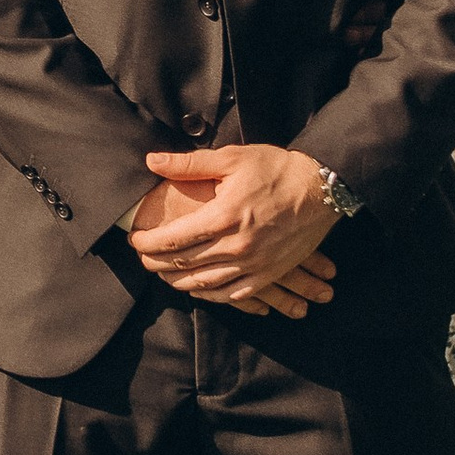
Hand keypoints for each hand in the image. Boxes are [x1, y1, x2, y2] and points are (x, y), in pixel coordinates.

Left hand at [126, 145, 340, 320]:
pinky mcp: (269, 274)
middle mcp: (237, 245)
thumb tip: (152, 161)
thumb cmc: (275, 169)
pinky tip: (198, 290)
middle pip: (184, 263)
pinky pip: (233, 295)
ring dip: (178, 282)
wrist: (320, 189)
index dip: (148, 242)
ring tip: (162, 274)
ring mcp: (254, 264)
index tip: (134, 239)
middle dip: (156, 262)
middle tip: (142, 258)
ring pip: (205, 284)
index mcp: (224, 216)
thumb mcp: (232, 158)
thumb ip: (189, 164)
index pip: (174, 238)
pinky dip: (211, 296)